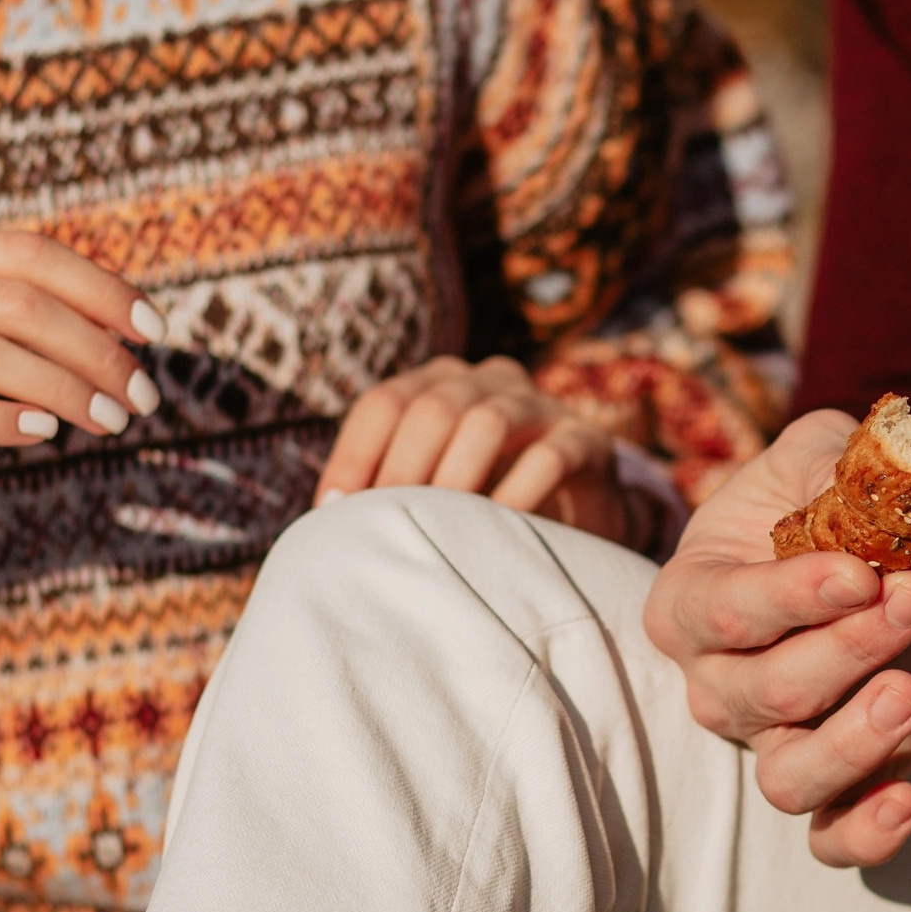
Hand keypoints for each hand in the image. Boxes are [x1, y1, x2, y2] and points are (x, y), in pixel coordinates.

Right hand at [0, 230, 161, 543]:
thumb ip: (10, 317)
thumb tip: (124, 325)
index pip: (22, 251)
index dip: (99, 288)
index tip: (156, 332)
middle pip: (12, 300)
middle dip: (94, 349)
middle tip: (145, 397)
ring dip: (63, 391)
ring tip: (113, 423)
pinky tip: (45, 435)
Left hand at [317, 356, 647, 544]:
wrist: (584, 517)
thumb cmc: (489, 504)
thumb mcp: (435, 487)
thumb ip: (390, 489)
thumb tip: (324, 520)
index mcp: (442, 383)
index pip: (385, 402)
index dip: (353, 455)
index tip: (335, 511)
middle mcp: (490, 381)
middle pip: (434, 407)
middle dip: (402, 470)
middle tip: (388, 524)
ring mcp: (542, 405)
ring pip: (488, 422)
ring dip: (456, 479)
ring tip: (442, 528)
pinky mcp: (586, 440)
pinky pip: (547, 456)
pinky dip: (516, 495)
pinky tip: (497, 531)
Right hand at [645, 410, 910, 868]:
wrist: (870, 565)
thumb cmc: (822, 505)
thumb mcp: (820, 458)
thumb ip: (830, 460)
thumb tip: (868, 477)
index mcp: (690, 604)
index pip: (726, 613)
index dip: (792, 597)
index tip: (860, 572)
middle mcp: (717, 686)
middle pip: (766, 691)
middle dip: (850, 647)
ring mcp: (772, 745)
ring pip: (788, 777)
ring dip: (853, 742)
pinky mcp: (836, 783)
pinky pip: (830, 837)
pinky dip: (865, 834)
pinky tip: (909, 802)